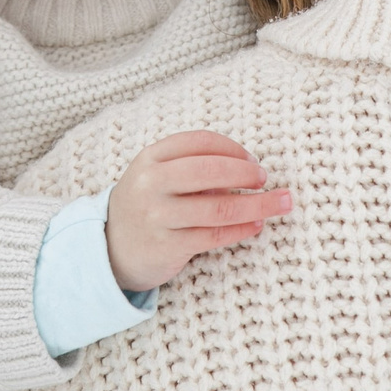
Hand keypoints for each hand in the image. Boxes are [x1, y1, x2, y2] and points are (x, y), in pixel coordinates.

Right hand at [105, 130, 291, 290]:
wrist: (111, 248)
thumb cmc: (146, 204)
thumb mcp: (157, 176)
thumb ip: (192, 167)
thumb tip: (246, 169)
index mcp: (150, 157)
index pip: (199, 142)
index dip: (232, 148)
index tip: (253, 160)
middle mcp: (152, 183)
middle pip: (210, 170)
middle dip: (247, 173)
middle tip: (265, 179)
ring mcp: (159, 216)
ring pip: (219, 207)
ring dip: (257, 205)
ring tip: (280, 203)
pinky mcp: (169, 246)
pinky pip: (215, 236)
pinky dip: (242, 229)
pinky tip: (256, 225)